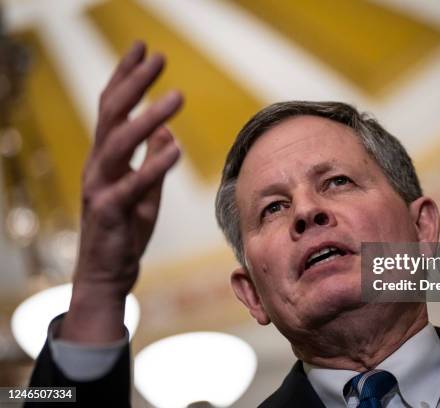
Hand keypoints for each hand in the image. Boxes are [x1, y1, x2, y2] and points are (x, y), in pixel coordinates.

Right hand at [60, 42, 182, 342]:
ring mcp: (100, 188)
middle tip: (157, 56)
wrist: (107, 274)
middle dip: (133, 83)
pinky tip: (175, 149)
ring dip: (147, 118)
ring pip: (119, 144)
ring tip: (176, 97)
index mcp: (106, 158)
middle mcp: (98, 166)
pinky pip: (132, 185)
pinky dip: (153, 166)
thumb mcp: (144, 192)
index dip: (126, 77)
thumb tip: (168, 134)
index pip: (113, 108)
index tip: (142, 49)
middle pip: (111, 115)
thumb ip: (153, 162)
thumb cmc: (125, 230)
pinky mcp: (109, 212)